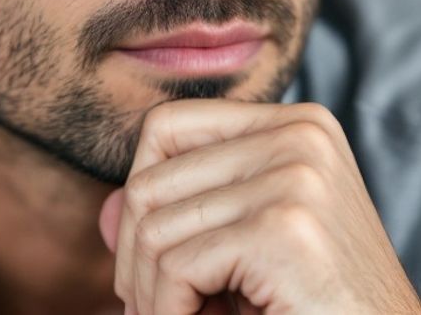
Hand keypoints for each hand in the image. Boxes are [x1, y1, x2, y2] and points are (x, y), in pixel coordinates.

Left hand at [98, 99, 420, 314]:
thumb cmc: (317, 307)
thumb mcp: (244, 250)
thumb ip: (178, 220)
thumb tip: (103, 211)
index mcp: (298, 124)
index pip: (168, 125)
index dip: (142, 195)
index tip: (153, 263)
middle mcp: (301, 135)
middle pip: (152, 178)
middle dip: (136, 257)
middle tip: (155, 308)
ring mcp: (296, 176)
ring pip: (152, 226)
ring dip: (148, 292)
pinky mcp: (285, 229)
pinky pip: (175, 267)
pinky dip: (166, 312)